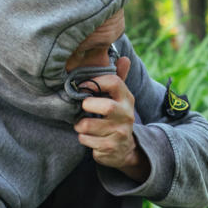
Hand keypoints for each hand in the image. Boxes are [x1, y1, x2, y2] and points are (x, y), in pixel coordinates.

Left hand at [74, 56, 149, 181]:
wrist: (126, 149)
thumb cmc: (116, 118)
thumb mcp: (120, 99)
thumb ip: (119, 78)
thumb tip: (124, 58)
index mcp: (127, 99)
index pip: (115, 83)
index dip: (95, 82)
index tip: (83, 87)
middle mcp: (126, 115)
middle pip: (106, 106)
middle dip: (87, 106)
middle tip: (82, 109)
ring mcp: (119, 133)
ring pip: (88, 125)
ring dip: (79, 125)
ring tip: (83, 125)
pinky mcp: (110, 147)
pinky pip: (86, 140)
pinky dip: (82, 138)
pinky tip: (89, 137)